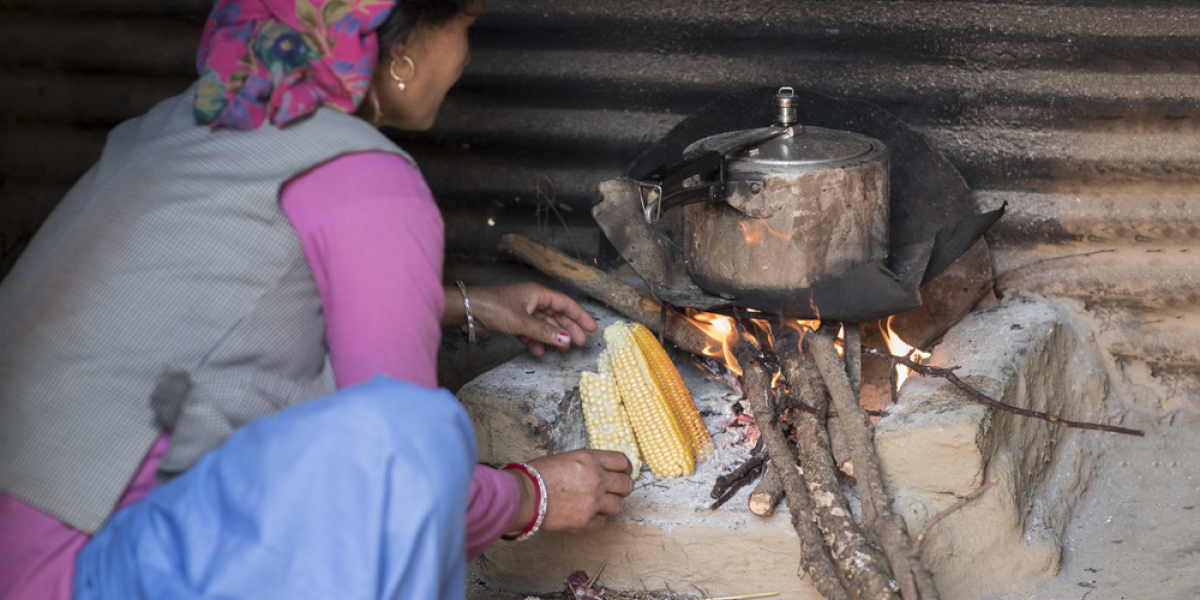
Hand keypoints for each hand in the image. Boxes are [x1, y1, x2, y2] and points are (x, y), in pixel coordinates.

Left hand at [456, 282, 597, 355]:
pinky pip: (529, 332)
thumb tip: (567, 340)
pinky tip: (539, 352)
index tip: (592, 328)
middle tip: (581, 342)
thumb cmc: (493, 306)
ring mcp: (523, 311)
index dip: (580, 315)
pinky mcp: (512, 321)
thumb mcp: (522, 321)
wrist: (467, 310)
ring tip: (563, 349)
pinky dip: (535, 341)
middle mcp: (532, 300)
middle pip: (557, 314)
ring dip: (553, 336)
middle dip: (569, 328)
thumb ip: (544, 332)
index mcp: (538, 293)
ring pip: (544, 324)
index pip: (565, 304)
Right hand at [505, 449, 633, 534]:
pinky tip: (588, 514)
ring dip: (612, 504)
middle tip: (616, 490)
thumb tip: (600, 470)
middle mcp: (597, 479)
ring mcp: (594, 501)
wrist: (524, 495)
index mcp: (591, 459)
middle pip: (626, 485)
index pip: (622, 461)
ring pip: (619, 505)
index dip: (626, 468)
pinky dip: (599, 518)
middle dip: (623, 487)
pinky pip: (604, 521)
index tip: (624, 472)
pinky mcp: (587, 520)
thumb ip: (587, 464)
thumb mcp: (566, 458)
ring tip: (601, 504)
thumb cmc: (537, 475)